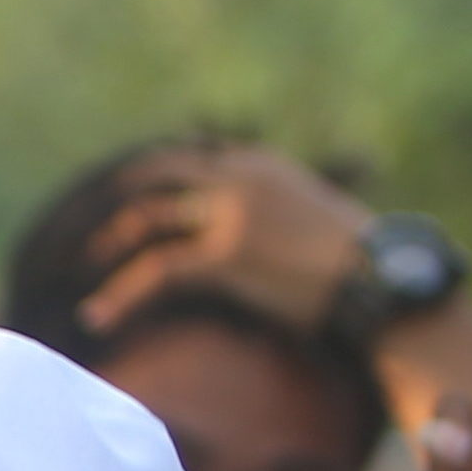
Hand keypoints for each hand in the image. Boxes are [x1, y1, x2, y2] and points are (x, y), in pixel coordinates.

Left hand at [76, 142, 378, 341]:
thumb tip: (262, 233)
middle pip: (157, 168)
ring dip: (109, 241)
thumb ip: (277, 212)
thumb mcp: (316, 218)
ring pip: (147, 217)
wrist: (389, 281)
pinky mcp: (226, 256)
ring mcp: (231, 213)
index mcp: (260, 164)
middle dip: (117, 194)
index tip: (123, 196)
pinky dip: (120, 294)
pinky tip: (97, 317)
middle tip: (86, 223)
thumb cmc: (364, 262)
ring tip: (82, 270)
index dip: (150, 174)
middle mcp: (241, 177)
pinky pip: (157, 270)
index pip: (189, 153)